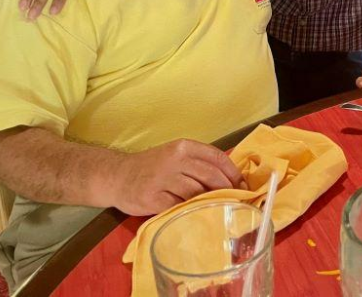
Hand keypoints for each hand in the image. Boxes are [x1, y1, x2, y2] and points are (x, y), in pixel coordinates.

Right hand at [107, 139, 243, 216]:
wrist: (117, 176)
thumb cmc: (152, 167)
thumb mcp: (175, 156)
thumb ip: (198, 163)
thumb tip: (231, 179)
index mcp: (183, 146)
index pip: (217, 157)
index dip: (234, 173)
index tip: (243, 186)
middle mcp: (174, 159)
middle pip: (211, 176)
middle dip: (227, 190)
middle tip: (235, 201)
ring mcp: (163, 179)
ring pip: (197, 193)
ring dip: (210, 203)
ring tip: (217, 209)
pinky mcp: (153, 198)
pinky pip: (180, 207)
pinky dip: (190, 212)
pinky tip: (195, 215)